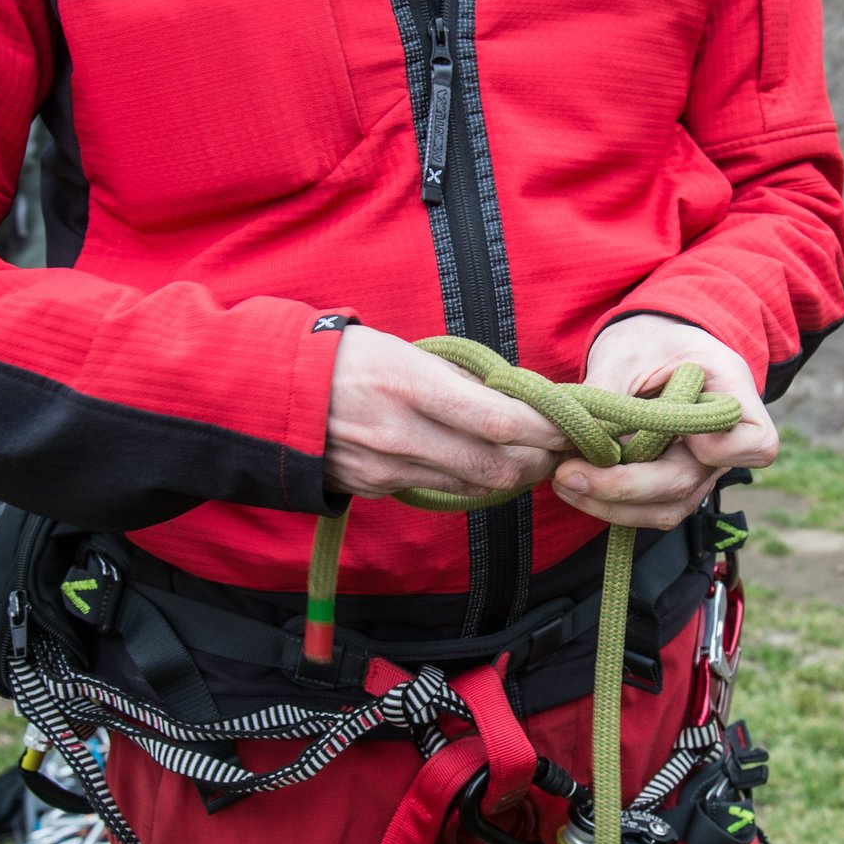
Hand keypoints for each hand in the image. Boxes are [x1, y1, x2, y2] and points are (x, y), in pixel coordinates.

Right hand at [325, 325, 570, 498]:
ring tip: (531, 457)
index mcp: (410, 385)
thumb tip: (518, 399)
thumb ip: (461, 381)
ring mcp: (387, 468)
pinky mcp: (376, 489)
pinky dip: (471, 481)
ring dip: (511, 476)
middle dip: (538, 462)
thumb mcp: (407, 353)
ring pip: (474, 487)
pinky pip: (441, 490)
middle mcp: (400, 433)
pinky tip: (481, 463)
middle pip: (495, 466)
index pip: (497, 419)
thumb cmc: (350, 360)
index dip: (544, 428)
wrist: (273, 393)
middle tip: (559, 449)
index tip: (571, 426)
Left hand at [552, 316, 775, 529]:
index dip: (719, 449)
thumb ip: (611, 391)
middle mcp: (725, 442)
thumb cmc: (649, 341)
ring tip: (563, 480)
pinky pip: (649, 509)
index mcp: (733, 396)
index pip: (756, 443)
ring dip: (612, 505)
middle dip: (627, 486)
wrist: (650, 348)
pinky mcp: (672, 484)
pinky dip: (610, 505)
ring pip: (668, 507)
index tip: (674, 425)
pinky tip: (573, 486)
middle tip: (569, 474)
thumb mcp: (630, 350)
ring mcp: (700, 469)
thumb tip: (578, 434)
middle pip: (690, 482)